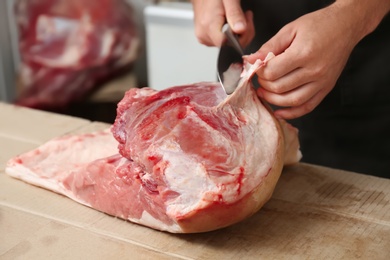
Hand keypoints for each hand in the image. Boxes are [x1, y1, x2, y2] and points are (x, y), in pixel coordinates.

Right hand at [191, 0, 254, 46]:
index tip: (245, 23)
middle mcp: (204, 35)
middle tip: (243, 16)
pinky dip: (230, 34)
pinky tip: (229, 24)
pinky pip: (223, 42)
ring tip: (234, 18)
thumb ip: (235, 14)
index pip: (229, 43)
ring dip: (237, 33)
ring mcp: (204, 38)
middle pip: (230, 45)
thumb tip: (240, 30)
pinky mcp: (205, 39)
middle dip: (242, 33)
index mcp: (209, 25)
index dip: (241, 36)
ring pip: (228, 44)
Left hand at [245, 3, 367, 118]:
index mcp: (303, 53)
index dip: (259, 72)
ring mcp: (322, 81)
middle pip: (279, 87)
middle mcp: (314, 70)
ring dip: (273, 100)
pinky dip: (291, 113)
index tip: (256, 68)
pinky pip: (307, 107)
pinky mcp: (327, 88)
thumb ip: (269, 47)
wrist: (345, 26)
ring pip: (292, 100)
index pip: (272, 72)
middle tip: (260, 79)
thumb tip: (251, 60)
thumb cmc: (318, 25)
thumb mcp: (290, 30)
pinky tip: (279, 111)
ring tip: (264, 93)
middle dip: (264, 85)